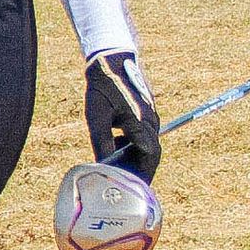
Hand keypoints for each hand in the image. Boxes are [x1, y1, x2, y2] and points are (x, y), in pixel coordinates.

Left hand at [84, 51, 162, 179]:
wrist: (111, 61)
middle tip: (124, 182)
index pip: (149, 158)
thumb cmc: (103, 87)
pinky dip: (133, 144)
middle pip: (152, 154)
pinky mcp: (146, 113)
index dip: (142, 175)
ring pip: (148, 145)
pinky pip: (144, 135)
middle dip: (139, 169)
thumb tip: (103, 165)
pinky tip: (117, 140)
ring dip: (135, 156)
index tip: (132, 188)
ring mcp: (151, 117)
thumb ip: (102, 142)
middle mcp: (151, 122)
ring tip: (116, 161)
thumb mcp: (97, 117)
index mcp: (142, 124)